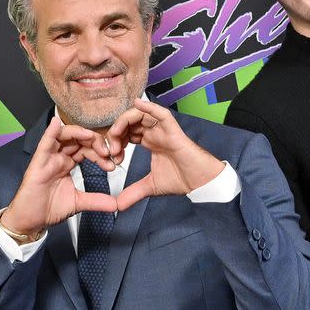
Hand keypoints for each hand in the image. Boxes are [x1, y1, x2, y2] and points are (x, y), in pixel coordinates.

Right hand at [1, 117, 118, 239]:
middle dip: (94, 141)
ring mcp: (48, 159)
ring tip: (92, 137)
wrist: (30, 222)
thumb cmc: (48, 209)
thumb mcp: (79, 202)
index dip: (100, 153)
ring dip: (79, 133)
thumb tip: (116, 205)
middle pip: (78, 140)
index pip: (87, 150)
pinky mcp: (38, 163)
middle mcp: (58, 158)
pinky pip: (44, 144)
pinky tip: (56, 124)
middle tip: (107, 151)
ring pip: (63, 136)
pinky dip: (50, 132)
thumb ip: (97, 201)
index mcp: (67, 164)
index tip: (112, 163)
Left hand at [106, 99, 224, 210]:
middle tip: (111, 149)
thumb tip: (117, 206)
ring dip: (125, 122)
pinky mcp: (172, 130)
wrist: (198, 182)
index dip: (115, 140)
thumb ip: (133, 193)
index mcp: (150, 142)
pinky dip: (149, 107)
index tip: (110, 157)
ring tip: (116, 137)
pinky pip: (161, 114)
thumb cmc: (181, 179)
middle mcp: (155, 133)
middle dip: (116, 132)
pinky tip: (138, 104)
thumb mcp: (149, 186)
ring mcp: (163, 130)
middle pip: (130, 122)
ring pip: (140, 115)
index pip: (127, 132)